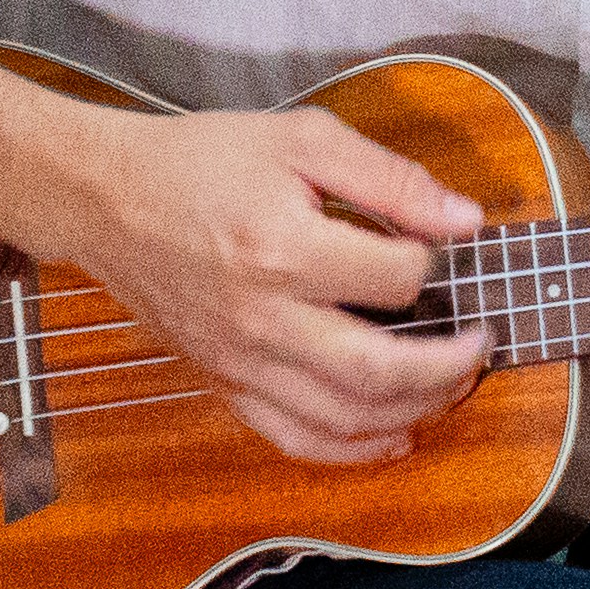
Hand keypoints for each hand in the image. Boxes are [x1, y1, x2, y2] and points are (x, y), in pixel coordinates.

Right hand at [65, 106, 493, 465]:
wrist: (106, 200)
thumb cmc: (202, 162)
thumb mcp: (301, 139)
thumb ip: (390, 179)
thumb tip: (465, 221)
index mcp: (282, 248)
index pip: (397, 278)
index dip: (438, 265)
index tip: (446, 251)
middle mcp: (262, 318)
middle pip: (381, 370)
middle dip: (451, 366)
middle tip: (483, 341)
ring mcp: (241, 362)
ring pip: (347, 417)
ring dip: (416, 410)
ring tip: (453, 384)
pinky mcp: (225, 385)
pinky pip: (297, 439)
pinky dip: (355, 449)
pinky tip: (397, 435)